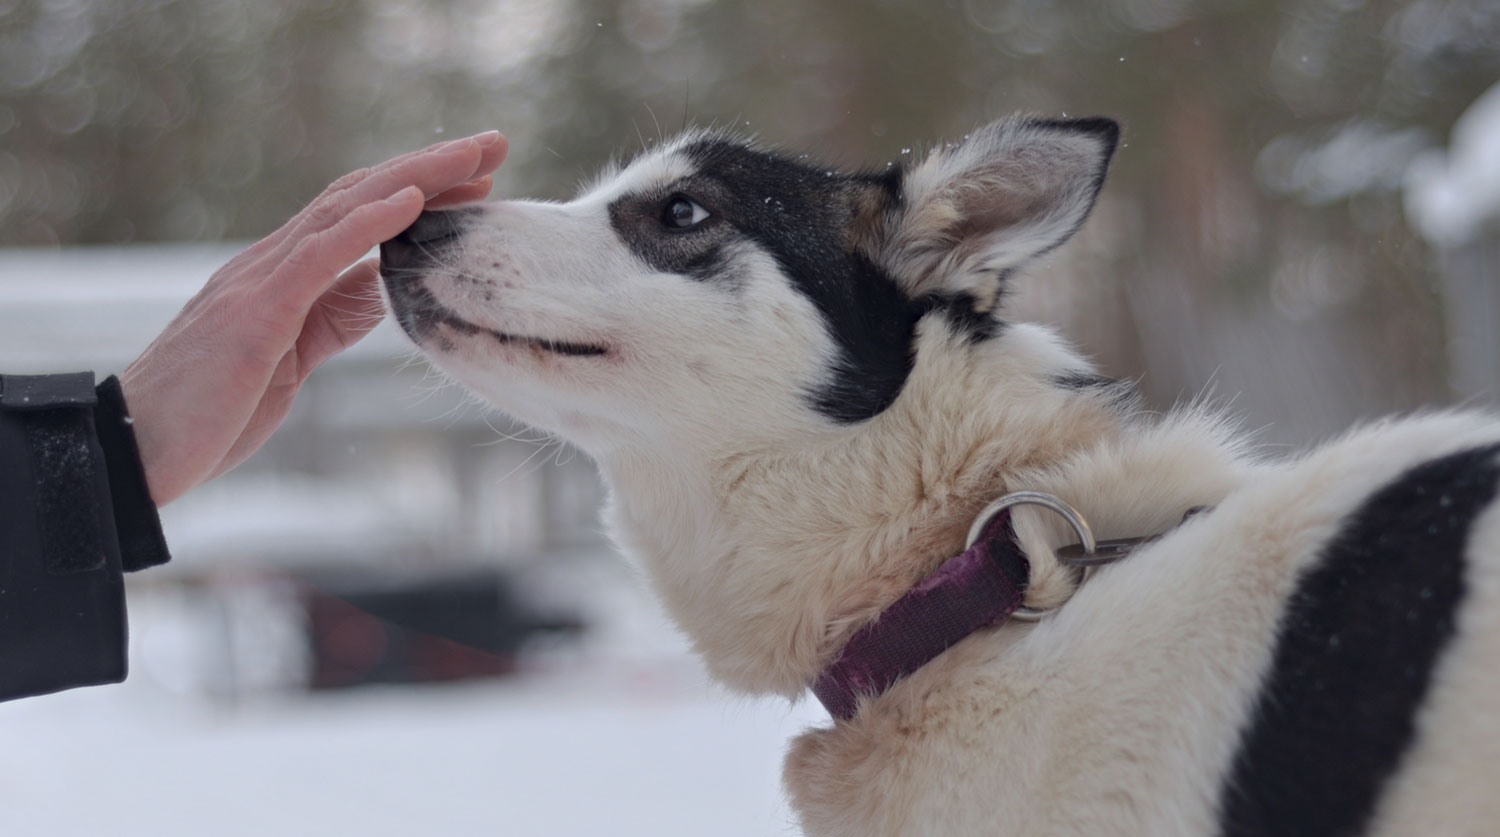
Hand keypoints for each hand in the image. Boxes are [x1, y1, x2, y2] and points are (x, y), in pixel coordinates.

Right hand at [121, 131, 507, 505]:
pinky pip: (320, 253)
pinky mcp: (257, 310)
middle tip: (495, 145)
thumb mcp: (293, 358)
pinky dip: (369, 221)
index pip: (360, 213)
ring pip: (347, 207)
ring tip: (473, 157)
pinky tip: (413, 201)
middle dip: (433, 168)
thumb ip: (332, 315)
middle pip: (362, 195)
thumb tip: (381, 285)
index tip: (480, 181)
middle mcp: (273, 262)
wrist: (139, 448)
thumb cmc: (212, 409)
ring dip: (417, 177)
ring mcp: (261, 280)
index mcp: (284, 274)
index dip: (421, 192)